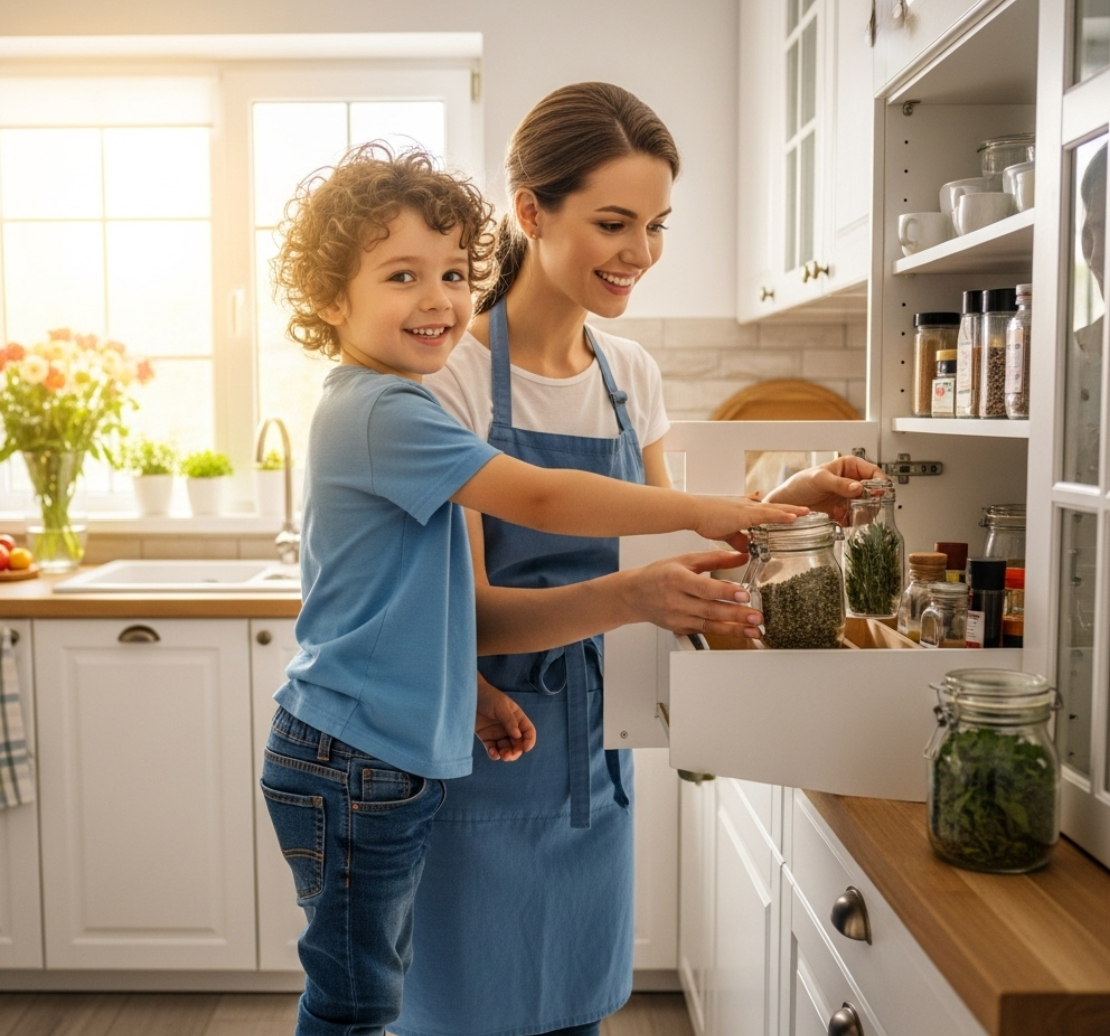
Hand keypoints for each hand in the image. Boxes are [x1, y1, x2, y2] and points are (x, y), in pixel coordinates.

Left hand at [475, 674, 536, 761]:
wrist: (467, 696)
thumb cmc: (487, 697)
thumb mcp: (501, 706)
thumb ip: (509, 721)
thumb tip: (518, 736)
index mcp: (517, 718)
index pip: (528, 731)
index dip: (529, 741)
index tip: (525, 748)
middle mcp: (509, 727)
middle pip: (518, 744)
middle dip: (516, 752)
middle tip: (509, 755)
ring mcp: (498, 733)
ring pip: (506, 749)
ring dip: (506, 755)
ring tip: (502, 755)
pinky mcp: (486, 738)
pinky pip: (493, 749)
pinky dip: (494, 754)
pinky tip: (493, 753)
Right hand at [622, 550, 765, 638]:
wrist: (634, 595)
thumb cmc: (659, 575)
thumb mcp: (685, 560)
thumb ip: (715, 559)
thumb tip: (741, 556)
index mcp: (677, 579)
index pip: (704, 588)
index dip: (725, 592)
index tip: (744, 595)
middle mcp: (676, 600)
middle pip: (710, 610)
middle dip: (736, 615)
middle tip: (757, 617)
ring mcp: (677, 618)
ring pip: (709, 625)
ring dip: (734, 629)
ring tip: (753, 630)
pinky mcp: (679, 629)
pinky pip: (704, 631)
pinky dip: (722, 632)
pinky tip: (738, 632)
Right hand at [694, 498, 808, 550]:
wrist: (694, 512)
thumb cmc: (705, 519)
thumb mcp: (726, 533)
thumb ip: (738, 540)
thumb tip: (747, 550)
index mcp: (744, 510)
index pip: (766, 510)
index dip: (779, 513)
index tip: (792, 515)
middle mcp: (748, 506)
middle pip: (774, 507)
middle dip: (791, 510)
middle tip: (807, 512)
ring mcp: (748, 509)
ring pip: (775, 509)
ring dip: (791, 510)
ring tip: (807, 513)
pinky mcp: (745, 514)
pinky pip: (768, 514)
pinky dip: (781, 515)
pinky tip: (793, 517)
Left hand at [763, 456, 883, 524]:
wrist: (787, 502)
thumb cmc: (800, 483)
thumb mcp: (820, 479)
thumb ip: (839, 483)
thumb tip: (858, 488)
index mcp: (850, 467)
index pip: (874, 472)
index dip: (880, 483)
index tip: (879, 493)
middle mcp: (852, 481)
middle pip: (875, 491)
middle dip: (873, 500)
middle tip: (867, 506)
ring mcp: (849, 498)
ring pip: (868, 505)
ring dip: (865, 511)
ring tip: (856, 514)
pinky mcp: (845, 511)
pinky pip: (857, 517)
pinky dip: (855, 520)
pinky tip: (848, 520)